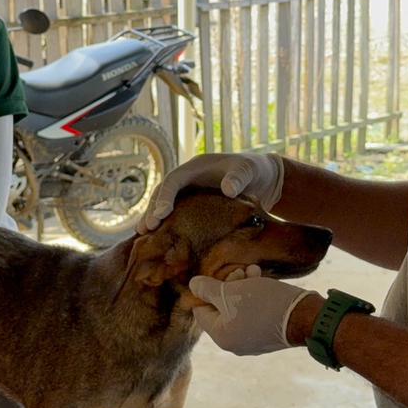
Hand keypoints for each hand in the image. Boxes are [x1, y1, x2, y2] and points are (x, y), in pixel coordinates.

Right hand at [138, 153, 283, 232]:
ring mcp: (190, 192)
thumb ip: (239, 177)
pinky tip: (158, 239)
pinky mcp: (194, 206)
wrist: (264, 179)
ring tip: (142, 235)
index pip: (174, 180)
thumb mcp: (249, 171)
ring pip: (165, 203)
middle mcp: (188, 179)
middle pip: (163, 193)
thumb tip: (227, 190)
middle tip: (145, 229)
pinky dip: (166, 225)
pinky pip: (176, 214)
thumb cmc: (255, 171)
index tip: (161, 214)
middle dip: (153, 209)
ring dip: (154, 218)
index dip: (165, 196)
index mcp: (196, 167)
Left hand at [188, 265, 314, 355]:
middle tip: (239, 272)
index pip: (201, 311)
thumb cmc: (264, 304)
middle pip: (220, 308)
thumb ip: (208, 289)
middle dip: (228, 285)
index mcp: (222, 337)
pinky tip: (261, 279)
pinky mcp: (268, 333)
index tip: (220, 277)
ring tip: (253, 271)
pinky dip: (256, 295)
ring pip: (239, 306)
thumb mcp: (231, 292)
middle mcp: (235, 343)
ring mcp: (253, 340)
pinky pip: (254, 312)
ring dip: (243, 286)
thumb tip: (192, 285)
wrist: (304, 316)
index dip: (207, 291)